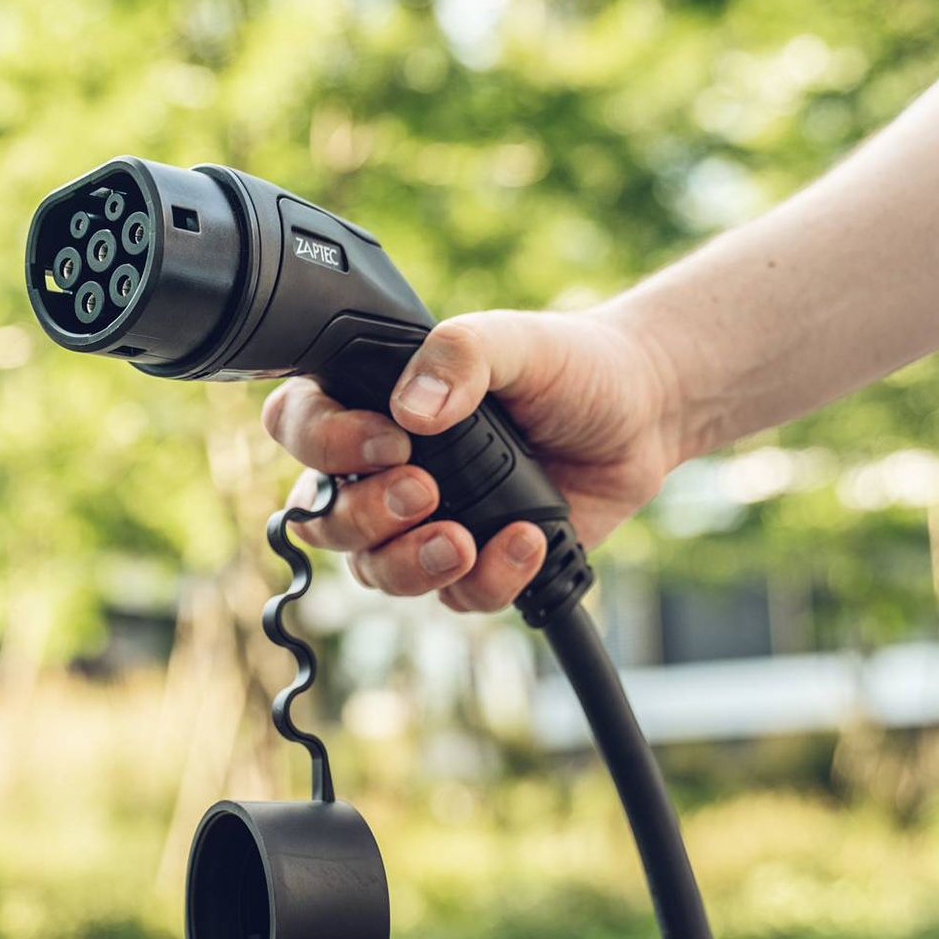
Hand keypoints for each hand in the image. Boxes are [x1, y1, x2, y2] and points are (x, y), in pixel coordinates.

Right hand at [261, 309, 686, 611]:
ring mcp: (424, 525)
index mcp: (373, 404)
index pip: (297, 426)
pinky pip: (454, 598)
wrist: (641, 416)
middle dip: (366, 516)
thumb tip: (414, 408)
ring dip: (412, 564)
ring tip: (466, 540)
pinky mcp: (474, 566)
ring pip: (375, 573)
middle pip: (324, 519)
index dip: (322, 443)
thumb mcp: (516, 340)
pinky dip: (488, 578)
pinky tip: (528, 540)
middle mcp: (383, 471)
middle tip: (426, 490)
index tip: (388, 440)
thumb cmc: (570, 367)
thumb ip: (460, 355)